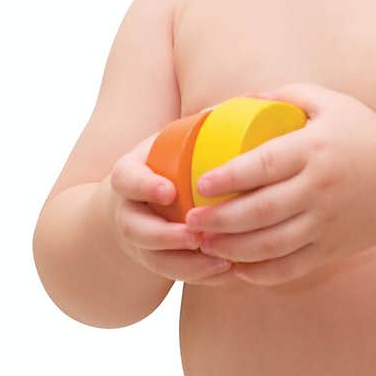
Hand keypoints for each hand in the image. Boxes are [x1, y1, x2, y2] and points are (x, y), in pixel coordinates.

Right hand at [104, 132, 236, 284]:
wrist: (132, 204)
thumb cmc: (163, 164)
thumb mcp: (168, 141)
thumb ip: (199, 125)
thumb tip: (249, 98)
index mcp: (129, 175)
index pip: (127, 179)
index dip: (144, 186)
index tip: (168, 191)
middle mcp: (128, 211)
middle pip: (137, 230)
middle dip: (167, 237)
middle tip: (198, 235)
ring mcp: (140, 242)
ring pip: (156, 260)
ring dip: (189, 265)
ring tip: (222, 261)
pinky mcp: (156, 262)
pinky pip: (174, 276)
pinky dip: (200, 277)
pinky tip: (228, 272)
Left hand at [184, 83, 375, 286]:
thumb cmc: (364, 136)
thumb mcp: (331, 103)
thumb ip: (284, 96)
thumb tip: (234, 100)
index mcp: (316, 150)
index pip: (265, 165)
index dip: (228, 176)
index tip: (200, 183)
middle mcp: (321, 189)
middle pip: (262, 212)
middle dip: (220, 220)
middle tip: (190, 220)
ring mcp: (327, 223)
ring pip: (272, 245)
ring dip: (233, 249)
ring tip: (205, 244)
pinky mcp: (332, 249)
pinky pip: (291, 268)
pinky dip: (260, 273)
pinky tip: (236, 267)